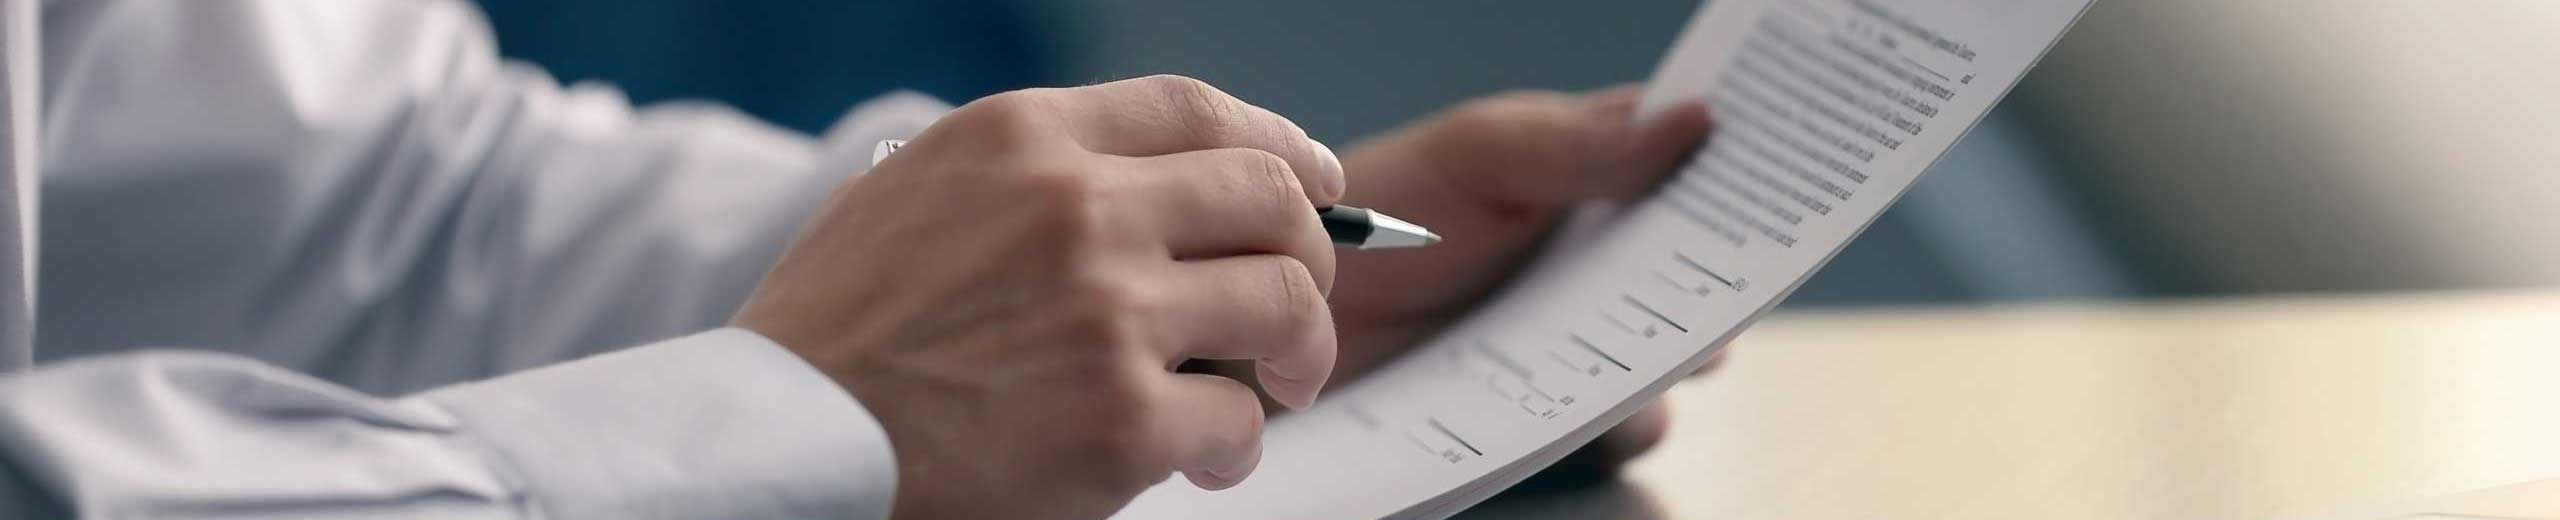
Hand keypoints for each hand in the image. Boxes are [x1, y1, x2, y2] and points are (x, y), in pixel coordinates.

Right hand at [731, 75, 1343, 519]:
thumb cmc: (835, 337)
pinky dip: (1234, 449)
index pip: (1197, 109)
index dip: (1281, 145)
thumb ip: (1030, 178)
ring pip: (1284, 304)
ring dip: (1295, 355)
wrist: (782, 443)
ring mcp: (1108, 311)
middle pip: (1271, 198)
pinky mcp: (1121, 419)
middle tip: (1290, 313)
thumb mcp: (913, 196)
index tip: (1315, 183)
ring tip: (1268, 391)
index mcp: (1024, 140)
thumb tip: (1150, 192)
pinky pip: (1238, 421)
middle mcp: (1079, 208)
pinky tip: (1198, 464)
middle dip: (1308, 257)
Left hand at [1330, 86, 1713, 467]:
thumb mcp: (1480, 158)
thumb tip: (1699, 118)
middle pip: (1703, 270)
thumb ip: (1584, 144)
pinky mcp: (1555, 413)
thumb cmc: (1382, 217)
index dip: (1744, 168)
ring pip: (1675, 357)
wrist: (1295, 315)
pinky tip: (1599, 410)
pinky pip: (1619, 427)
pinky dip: (1622, 422)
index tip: (1791, 171)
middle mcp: (1601, 259)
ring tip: (1667, 352)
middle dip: (1726, 276)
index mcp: (1593, 173)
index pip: (1695, 164)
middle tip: (1729, 277)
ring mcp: (1582, 341)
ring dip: (1680, 358)